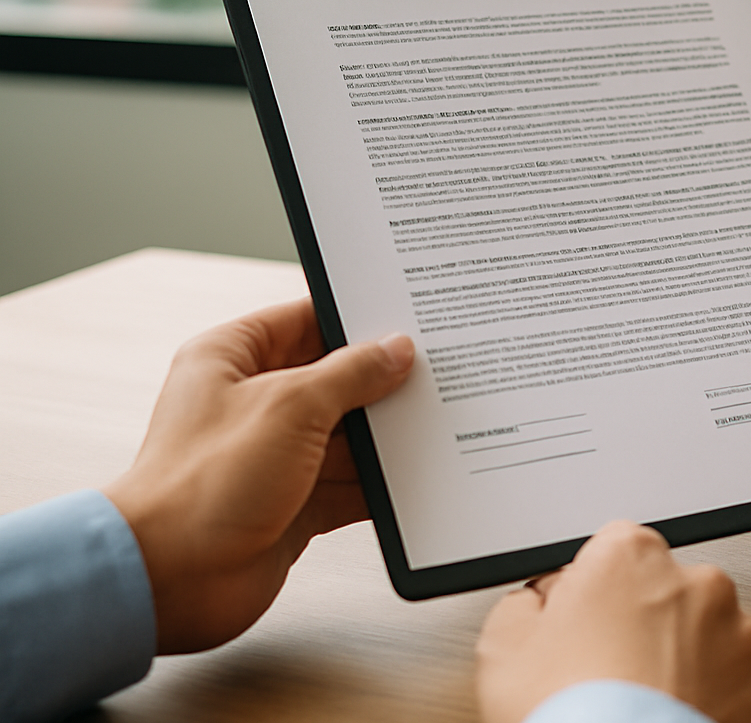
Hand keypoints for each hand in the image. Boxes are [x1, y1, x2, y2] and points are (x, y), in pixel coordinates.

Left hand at [102, 298, 413, 653]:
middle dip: (379, 382)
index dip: (353, 317)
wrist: (171, 580)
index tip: (403, 318)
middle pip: (333, 379)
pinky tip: (411, 476)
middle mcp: (251, 404)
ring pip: (346, 434)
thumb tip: (393, 350)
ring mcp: (273, 456)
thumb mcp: (290, 406)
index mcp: (231, 359)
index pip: (304, 320)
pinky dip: (379, 483)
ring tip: (431, 423)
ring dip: (383, 436)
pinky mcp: (292, 503)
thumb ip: (350, 373)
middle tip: (431, 372)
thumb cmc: (199, 487)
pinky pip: (349, 483)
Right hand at [477, 521, 750, 722]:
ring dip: (688, 664)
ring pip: (711, 637)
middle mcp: (697, 584)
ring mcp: (742, 634)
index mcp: (631, 560)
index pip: (613, 552)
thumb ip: (526, 603)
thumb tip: (539, 600)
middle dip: (647, 628)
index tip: (585, 629)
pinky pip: (744, 683)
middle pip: (667, 593)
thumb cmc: (569, 719)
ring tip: (647, 710)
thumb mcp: (502, 651)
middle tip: (614, 680)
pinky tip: (681, 721)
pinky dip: (722, 701)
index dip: (594, 595)